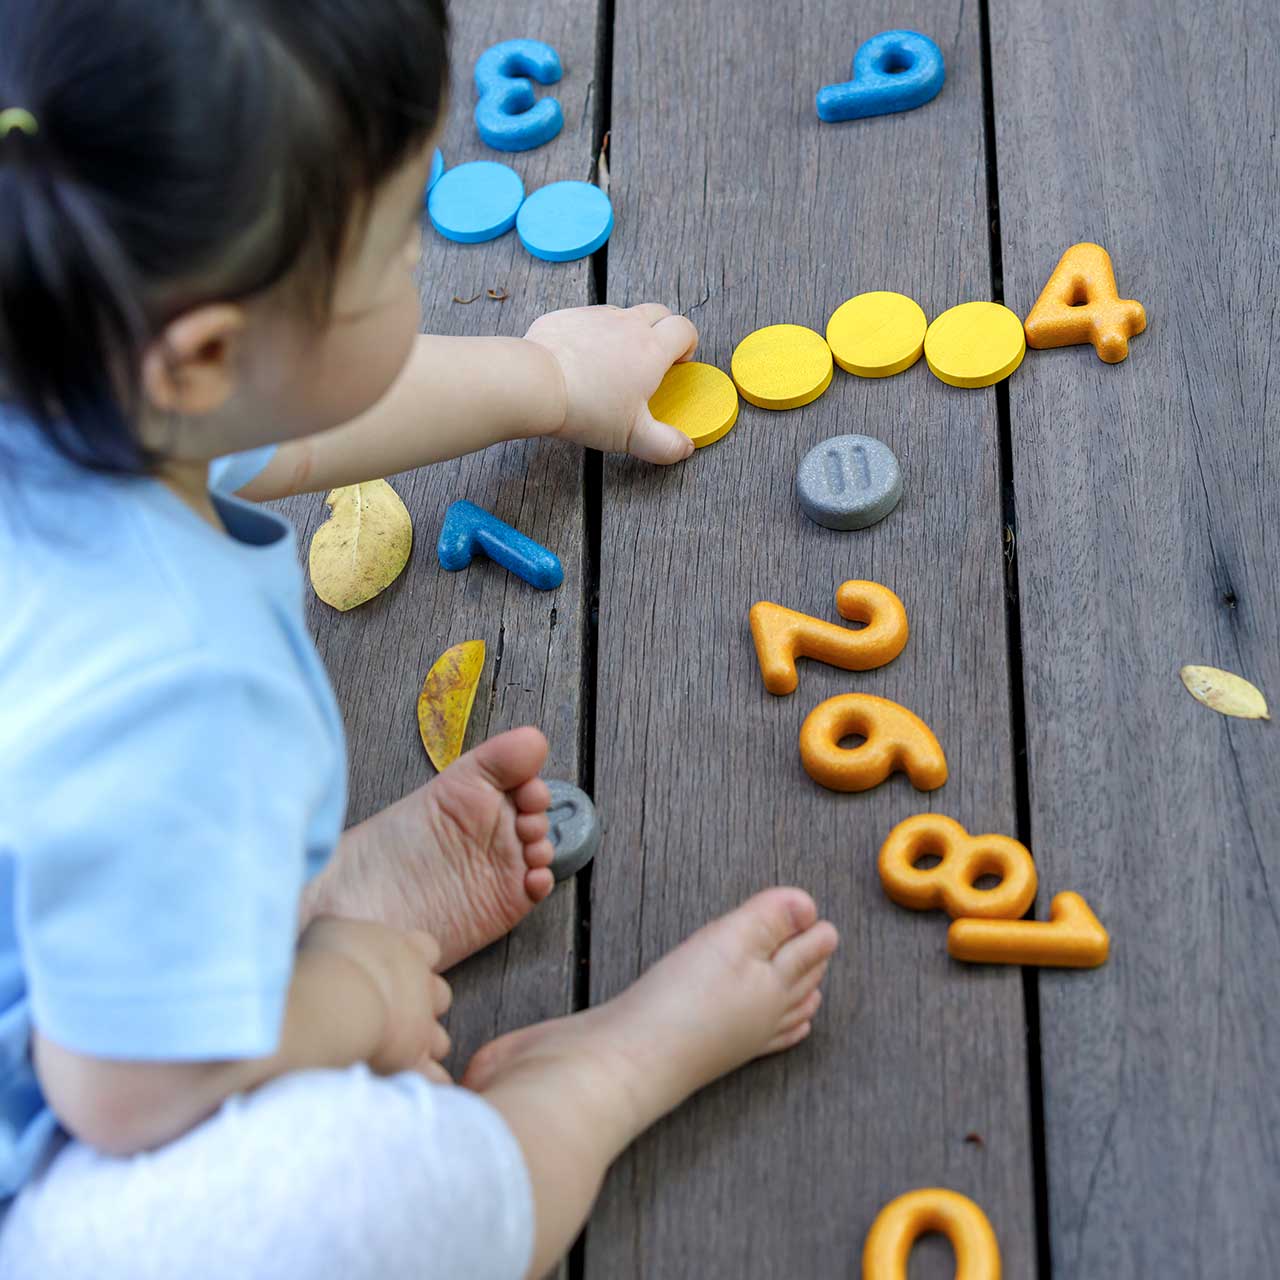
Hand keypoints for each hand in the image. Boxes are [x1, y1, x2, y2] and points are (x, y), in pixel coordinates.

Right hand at [299, 918, 452, 1081]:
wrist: (339, 1001)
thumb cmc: (328, 960)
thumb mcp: (328, 928)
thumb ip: (337, 929)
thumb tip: (327, 928)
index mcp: (407, 950)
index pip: (427, 949)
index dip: (415, 959)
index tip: (393, 970)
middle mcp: (422, 987)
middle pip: (440, 996)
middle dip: (421, 1007)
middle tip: (392, 1016)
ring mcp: (423, 1026)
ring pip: (440, 1040)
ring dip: (421, 1047)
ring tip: (392, 1054)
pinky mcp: (416, 1061)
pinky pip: (435, 1078)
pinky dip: (423, 1083)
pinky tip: (405, 1087)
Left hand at [525, 303, 699, 463]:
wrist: (536, 384)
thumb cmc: (588, 408)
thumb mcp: (634, 436)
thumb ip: (666, 445)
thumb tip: (684, 448)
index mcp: (651, 348)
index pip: (684, 329)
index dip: (688, 344)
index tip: (678, 363)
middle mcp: (627, 323)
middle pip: (658, 312)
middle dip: (662, 330)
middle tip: (651, 359)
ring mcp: (594, 316)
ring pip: (621, 314)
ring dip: (625, 332)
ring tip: (611, 364)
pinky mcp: (566, 316)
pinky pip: (586, 320)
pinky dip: (590, 335)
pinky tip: (578, 361)